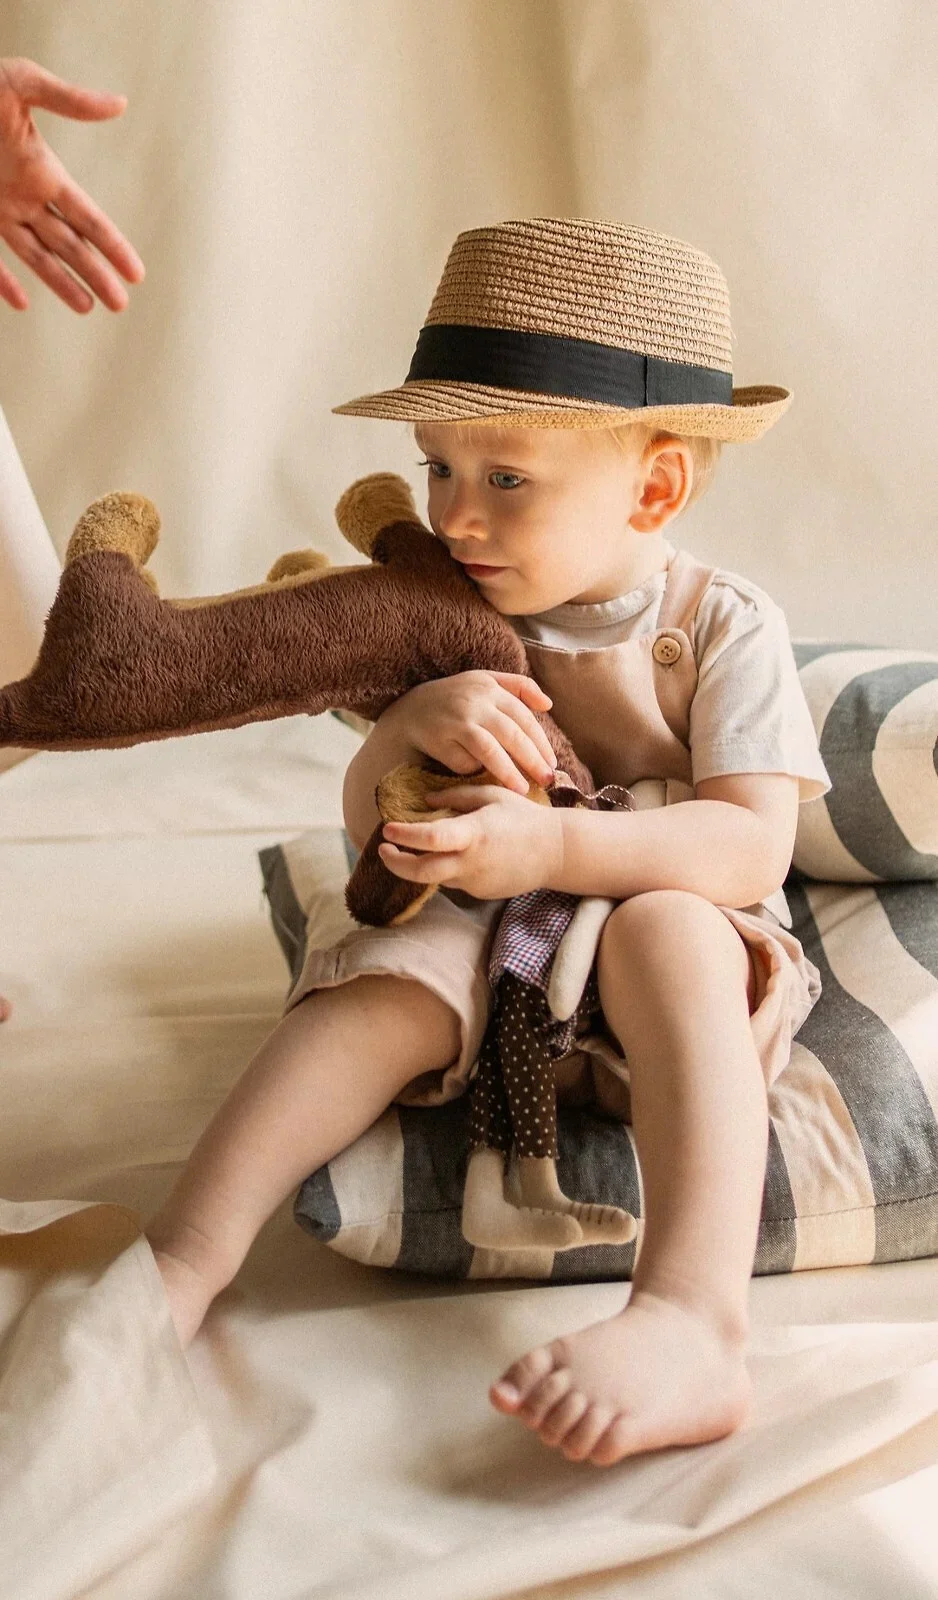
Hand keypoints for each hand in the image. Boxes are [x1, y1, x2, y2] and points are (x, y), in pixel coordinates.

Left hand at [0, 56, 144, 311]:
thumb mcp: (21, 83)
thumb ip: (68, 100)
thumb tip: (120, 104)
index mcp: (43, 170)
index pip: (88, 219)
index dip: (113, 246)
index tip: (136, 274)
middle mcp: (24, 197)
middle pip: (69, 244)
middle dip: (96, 275)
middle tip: (121, 305)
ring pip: (36, 256)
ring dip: (62, 283)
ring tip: (87, 308)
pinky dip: (3, 282)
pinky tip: (22, 304)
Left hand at [378, 781, 562, 900]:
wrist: (556, 852)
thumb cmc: (524, 817)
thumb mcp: (492, 795)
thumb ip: (456, 796)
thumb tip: (424, 803)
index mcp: (474, 833)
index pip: (430, 839)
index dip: (404, 836)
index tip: (387, 829)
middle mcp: (471, 861)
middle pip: (421, 872)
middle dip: (395, 863)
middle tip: (383, 849)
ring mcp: (475, 881)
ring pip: (436, 877)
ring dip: (421, 864)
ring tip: (417, 846)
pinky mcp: (480, 893)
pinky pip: (454, 881)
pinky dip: (446, 868)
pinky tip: (455, 854)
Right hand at [392, 670, 558, 794]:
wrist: (411, 710)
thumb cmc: (455, 699)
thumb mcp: (485, 682)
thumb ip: (519, 687)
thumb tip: (549, 705)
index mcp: (489, 687)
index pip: (523, 717)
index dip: (541, 742)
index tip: (552, 763)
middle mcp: (474, 701)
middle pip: (512, 734)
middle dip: (533, 760)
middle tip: (547, 780)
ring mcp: (456, 721)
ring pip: (490, 750)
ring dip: (508, 772)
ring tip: (523, 789)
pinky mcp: (439, 739)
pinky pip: (464, 762)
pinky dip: (473, 770)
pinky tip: (481, 778)